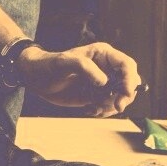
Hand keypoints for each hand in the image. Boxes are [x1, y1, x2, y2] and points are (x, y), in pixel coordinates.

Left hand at [19, 41, 141, 116]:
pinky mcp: (97, 95)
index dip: (130, 79)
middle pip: (129, 83)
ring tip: (95, 107)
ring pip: (121, 97)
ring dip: (112, 106)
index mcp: (103, 54)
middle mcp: (106, 68)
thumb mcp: (63, 62)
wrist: (36, 79)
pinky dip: (104, 111)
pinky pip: (109, 106)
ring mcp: (103, 83)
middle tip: (115, 107)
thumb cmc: (48, 65)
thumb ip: (83, 67)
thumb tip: (104, 81)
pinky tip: (90, 110)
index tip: (124, 93)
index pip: (127, 65)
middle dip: (125, 97)